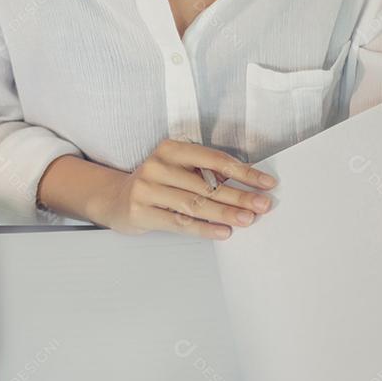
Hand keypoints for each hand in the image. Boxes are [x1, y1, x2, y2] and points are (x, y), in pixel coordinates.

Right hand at [90, 139, 276, 239]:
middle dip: (239, 196)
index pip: (215, 160)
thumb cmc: (155, 185)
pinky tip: (223, 232)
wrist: (115, 199)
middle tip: (263, 205)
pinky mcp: (141, 212)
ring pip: (195, 204)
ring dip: (225, 213)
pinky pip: (179, 223)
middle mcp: (158, 165)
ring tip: (247, 219)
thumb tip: (246, 188)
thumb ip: (205, 175)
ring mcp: (147, 189)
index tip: (266, 183)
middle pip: (207, 184)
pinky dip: (204, 229)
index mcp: (171, 149)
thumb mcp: (177, 170)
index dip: (244, 172)